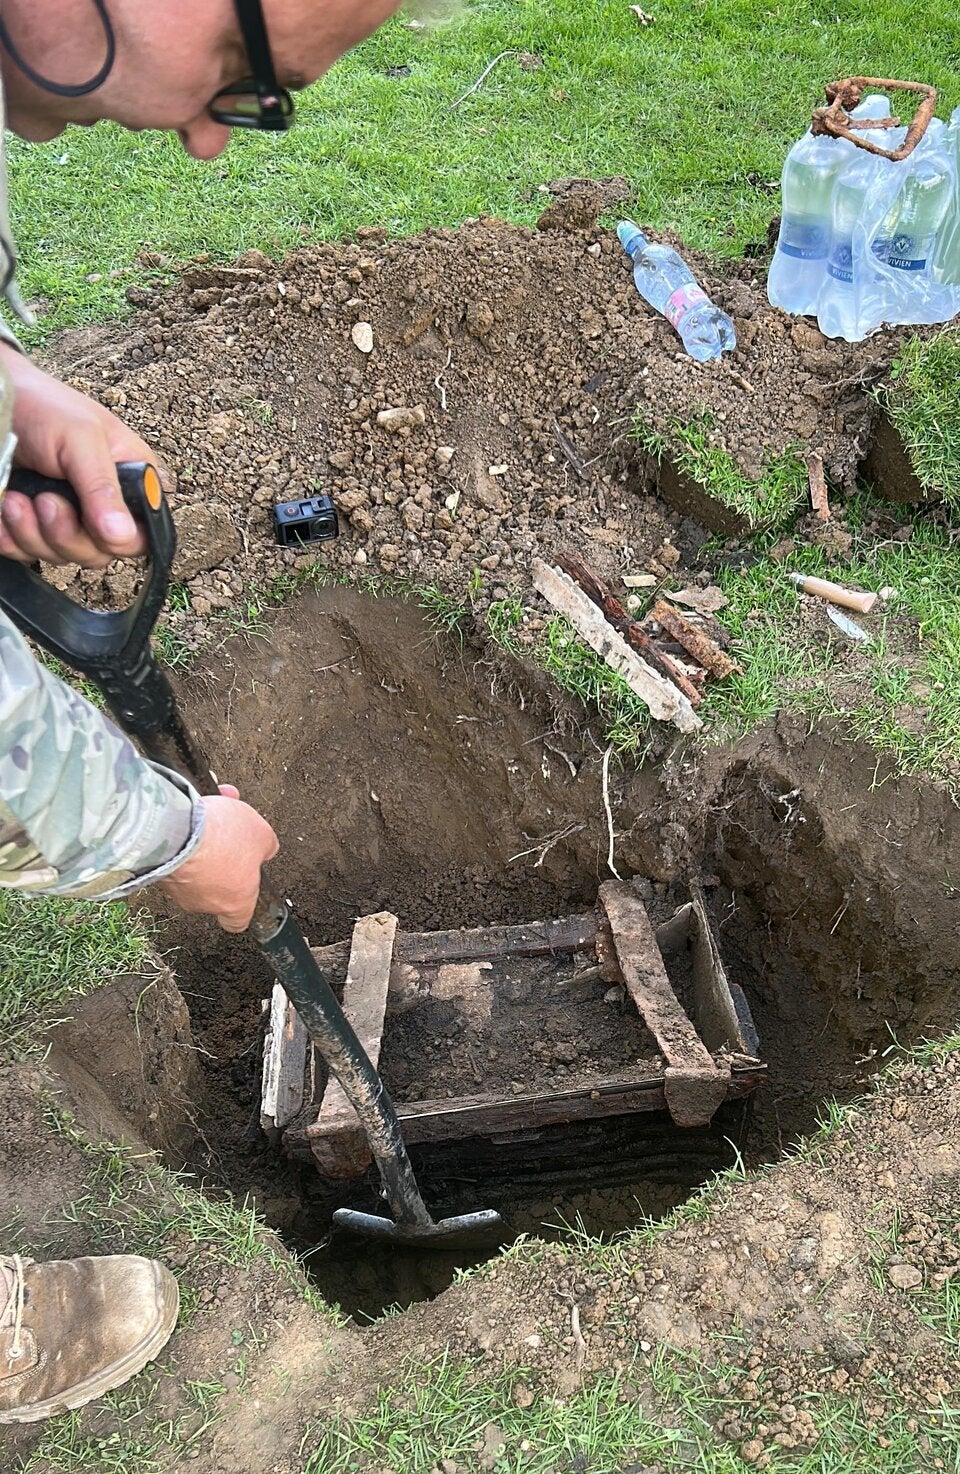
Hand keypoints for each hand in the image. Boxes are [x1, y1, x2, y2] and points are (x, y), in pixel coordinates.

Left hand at [0, 347, 155, 566]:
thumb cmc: (42, 407)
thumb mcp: (80, 438)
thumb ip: (102, 487)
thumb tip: (122, 534)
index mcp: (129, 481)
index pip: (140, 535)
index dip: (118, 540)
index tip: (93, 524)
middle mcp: (100, 505)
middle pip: (98, 554)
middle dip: (66, 534)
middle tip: (45, 501)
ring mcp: (65, 518)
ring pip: (60, 556)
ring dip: (32, 533)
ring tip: (15, 499)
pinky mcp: (30, 525)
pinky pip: (25, 553)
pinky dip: (10, 538)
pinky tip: (4, 508)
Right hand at [159, 785, 278, 931]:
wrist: (176, 830)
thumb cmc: (221, 839)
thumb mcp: (262, 835)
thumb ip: (267, 846)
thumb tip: (266, 849)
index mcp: (235, 902)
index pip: (238, 921)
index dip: (242, 906)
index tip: (244, 892)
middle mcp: (204, 902)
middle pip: (218, 886)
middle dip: (225, 857)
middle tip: (230, 834)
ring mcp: (178, 890)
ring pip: (196, 866)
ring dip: (204, 841)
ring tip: (211, 813)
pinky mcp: (157, 872)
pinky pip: (176, 852)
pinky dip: (184, 834)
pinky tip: (192, 811)